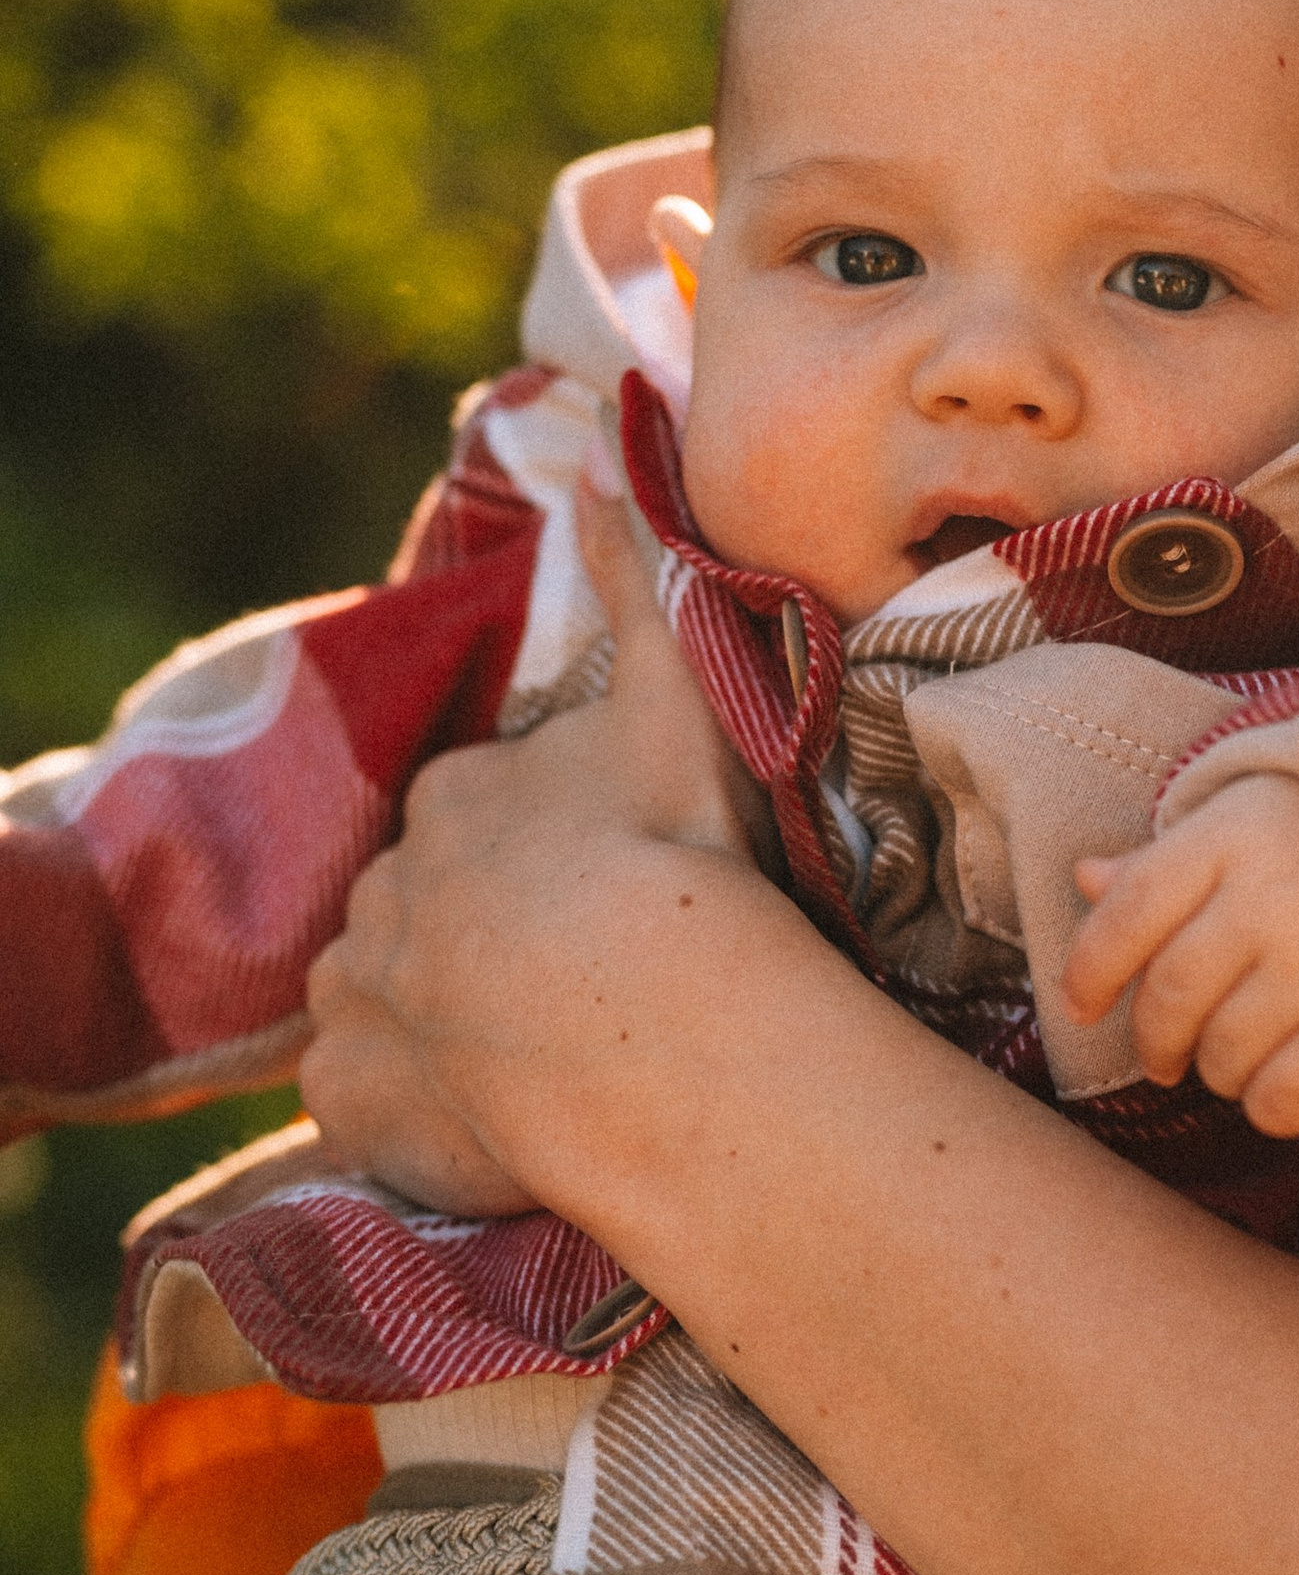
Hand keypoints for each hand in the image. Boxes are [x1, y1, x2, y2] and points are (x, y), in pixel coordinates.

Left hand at [300, 469, 786, 1214]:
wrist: (640, 1012)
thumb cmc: (674, 853)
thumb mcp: (676, 699)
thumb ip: (640, 578)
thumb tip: (609, 451)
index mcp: (458, 795)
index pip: (485, 820)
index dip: (551, 861)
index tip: (615, 898)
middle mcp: (383, 883)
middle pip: (429, 909)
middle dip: (485, 942)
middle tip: (584, 991)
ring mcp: (358, 992)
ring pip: (389, 1000)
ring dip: (442, 1026)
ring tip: (539, 1069)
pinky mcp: (345, 1094)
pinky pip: (364, 1100)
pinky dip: (407, 1109)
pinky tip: (482, 1123)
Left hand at [1064, 775, 1298, 1139]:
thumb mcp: (1257, 822)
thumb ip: (1169, 860)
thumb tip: (1084, 881)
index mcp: (1237, 834)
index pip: (1127, 913)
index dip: (1089, 971)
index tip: (1083, 1004)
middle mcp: (1276, 898)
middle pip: (1168, 998)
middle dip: (1155, 1039)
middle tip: (1168, 1051)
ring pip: (1218, 1059)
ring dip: (1217, 1070)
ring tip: (1245, 1047)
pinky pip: (1278, 1104)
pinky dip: (1269, 1105)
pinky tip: (1290, 1077)